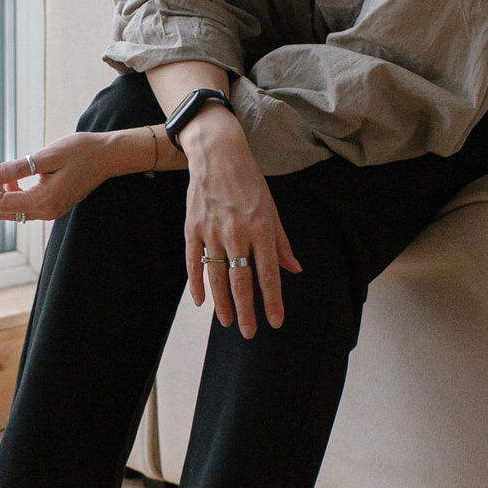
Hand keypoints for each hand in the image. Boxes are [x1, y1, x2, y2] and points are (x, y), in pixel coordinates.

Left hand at [0, 129, 146, 224]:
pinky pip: (22, 207)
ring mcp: (49, 211)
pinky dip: (9, 194)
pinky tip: (9, 178)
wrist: (108, 156)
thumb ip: (18, 168)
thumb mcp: (47, 156)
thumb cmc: (81, 151)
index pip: (1, 203)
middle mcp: (46, 212)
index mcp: (44, 201)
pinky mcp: (51, 206)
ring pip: (10, 211)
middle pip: (1, 212)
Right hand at [179, 108, 300, 337]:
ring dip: (222, 303)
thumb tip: (294, 270)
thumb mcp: (272, 209)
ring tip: (227, 322)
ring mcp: (212, 232)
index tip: (275, 322)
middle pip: (241, 281)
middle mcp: (237, 233)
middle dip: (247, 310)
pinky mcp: (193, 228)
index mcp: (261, 229)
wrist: (217, 154)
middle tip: (250, 333)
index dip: (272, 301)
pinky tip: (200, 301)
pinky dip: (196, 283)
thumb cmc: (249, 181)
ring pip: (217, 276)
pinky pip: (194, 262)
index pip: (268, 274)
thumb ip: (282, 242)